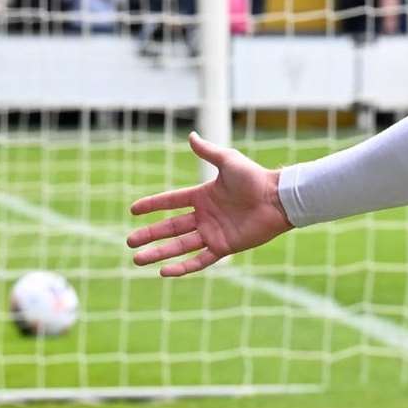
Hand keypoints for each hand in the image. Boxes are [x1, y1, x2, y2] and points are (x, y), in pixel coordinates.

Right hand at [125, 132, 293, 276]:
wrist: (278, 199)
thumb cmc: (256, 178)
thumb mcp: (228, 161)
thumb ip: (208, 151)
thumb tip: (191, 135)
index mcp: (203, 196)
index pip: (171, 201)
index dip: (152, 205)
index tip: (133, 209)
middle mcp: (205, 216)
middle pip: (170, 227)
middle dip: (149, 235)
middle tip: (129, 242)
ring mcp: (214, 233)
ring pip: (180, 246)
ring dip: (159, 253)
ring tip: (137, 259)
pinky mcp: (225, 247)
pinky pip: (200, 260)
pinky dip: (183, 267)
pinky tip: (164, 272)